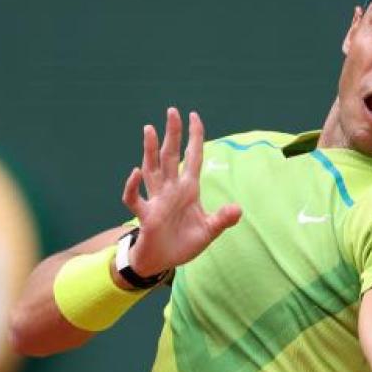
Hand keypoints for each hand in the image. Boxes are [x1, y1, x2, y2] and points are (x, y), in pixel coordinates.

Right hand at [120, 108, 241, 276]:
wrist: (164, 261)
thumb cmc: (184, 243)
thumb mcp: (209, 230)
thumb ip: (223, 219)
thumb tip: (238, 209)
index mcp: (189, 189)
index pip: (193, 157)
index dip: (195, 137)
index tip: (194, 116)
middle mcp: (171, 189)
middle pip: (171, 156)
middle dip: (173, 134)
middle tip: (172, 111)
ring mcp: (157, 200)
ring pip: (152, 169)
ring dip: (150, 150)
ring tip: (149, 128)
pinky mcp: (146, 215)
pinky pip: (134, 198)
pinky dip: (133, 186)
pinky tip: (135, 173)